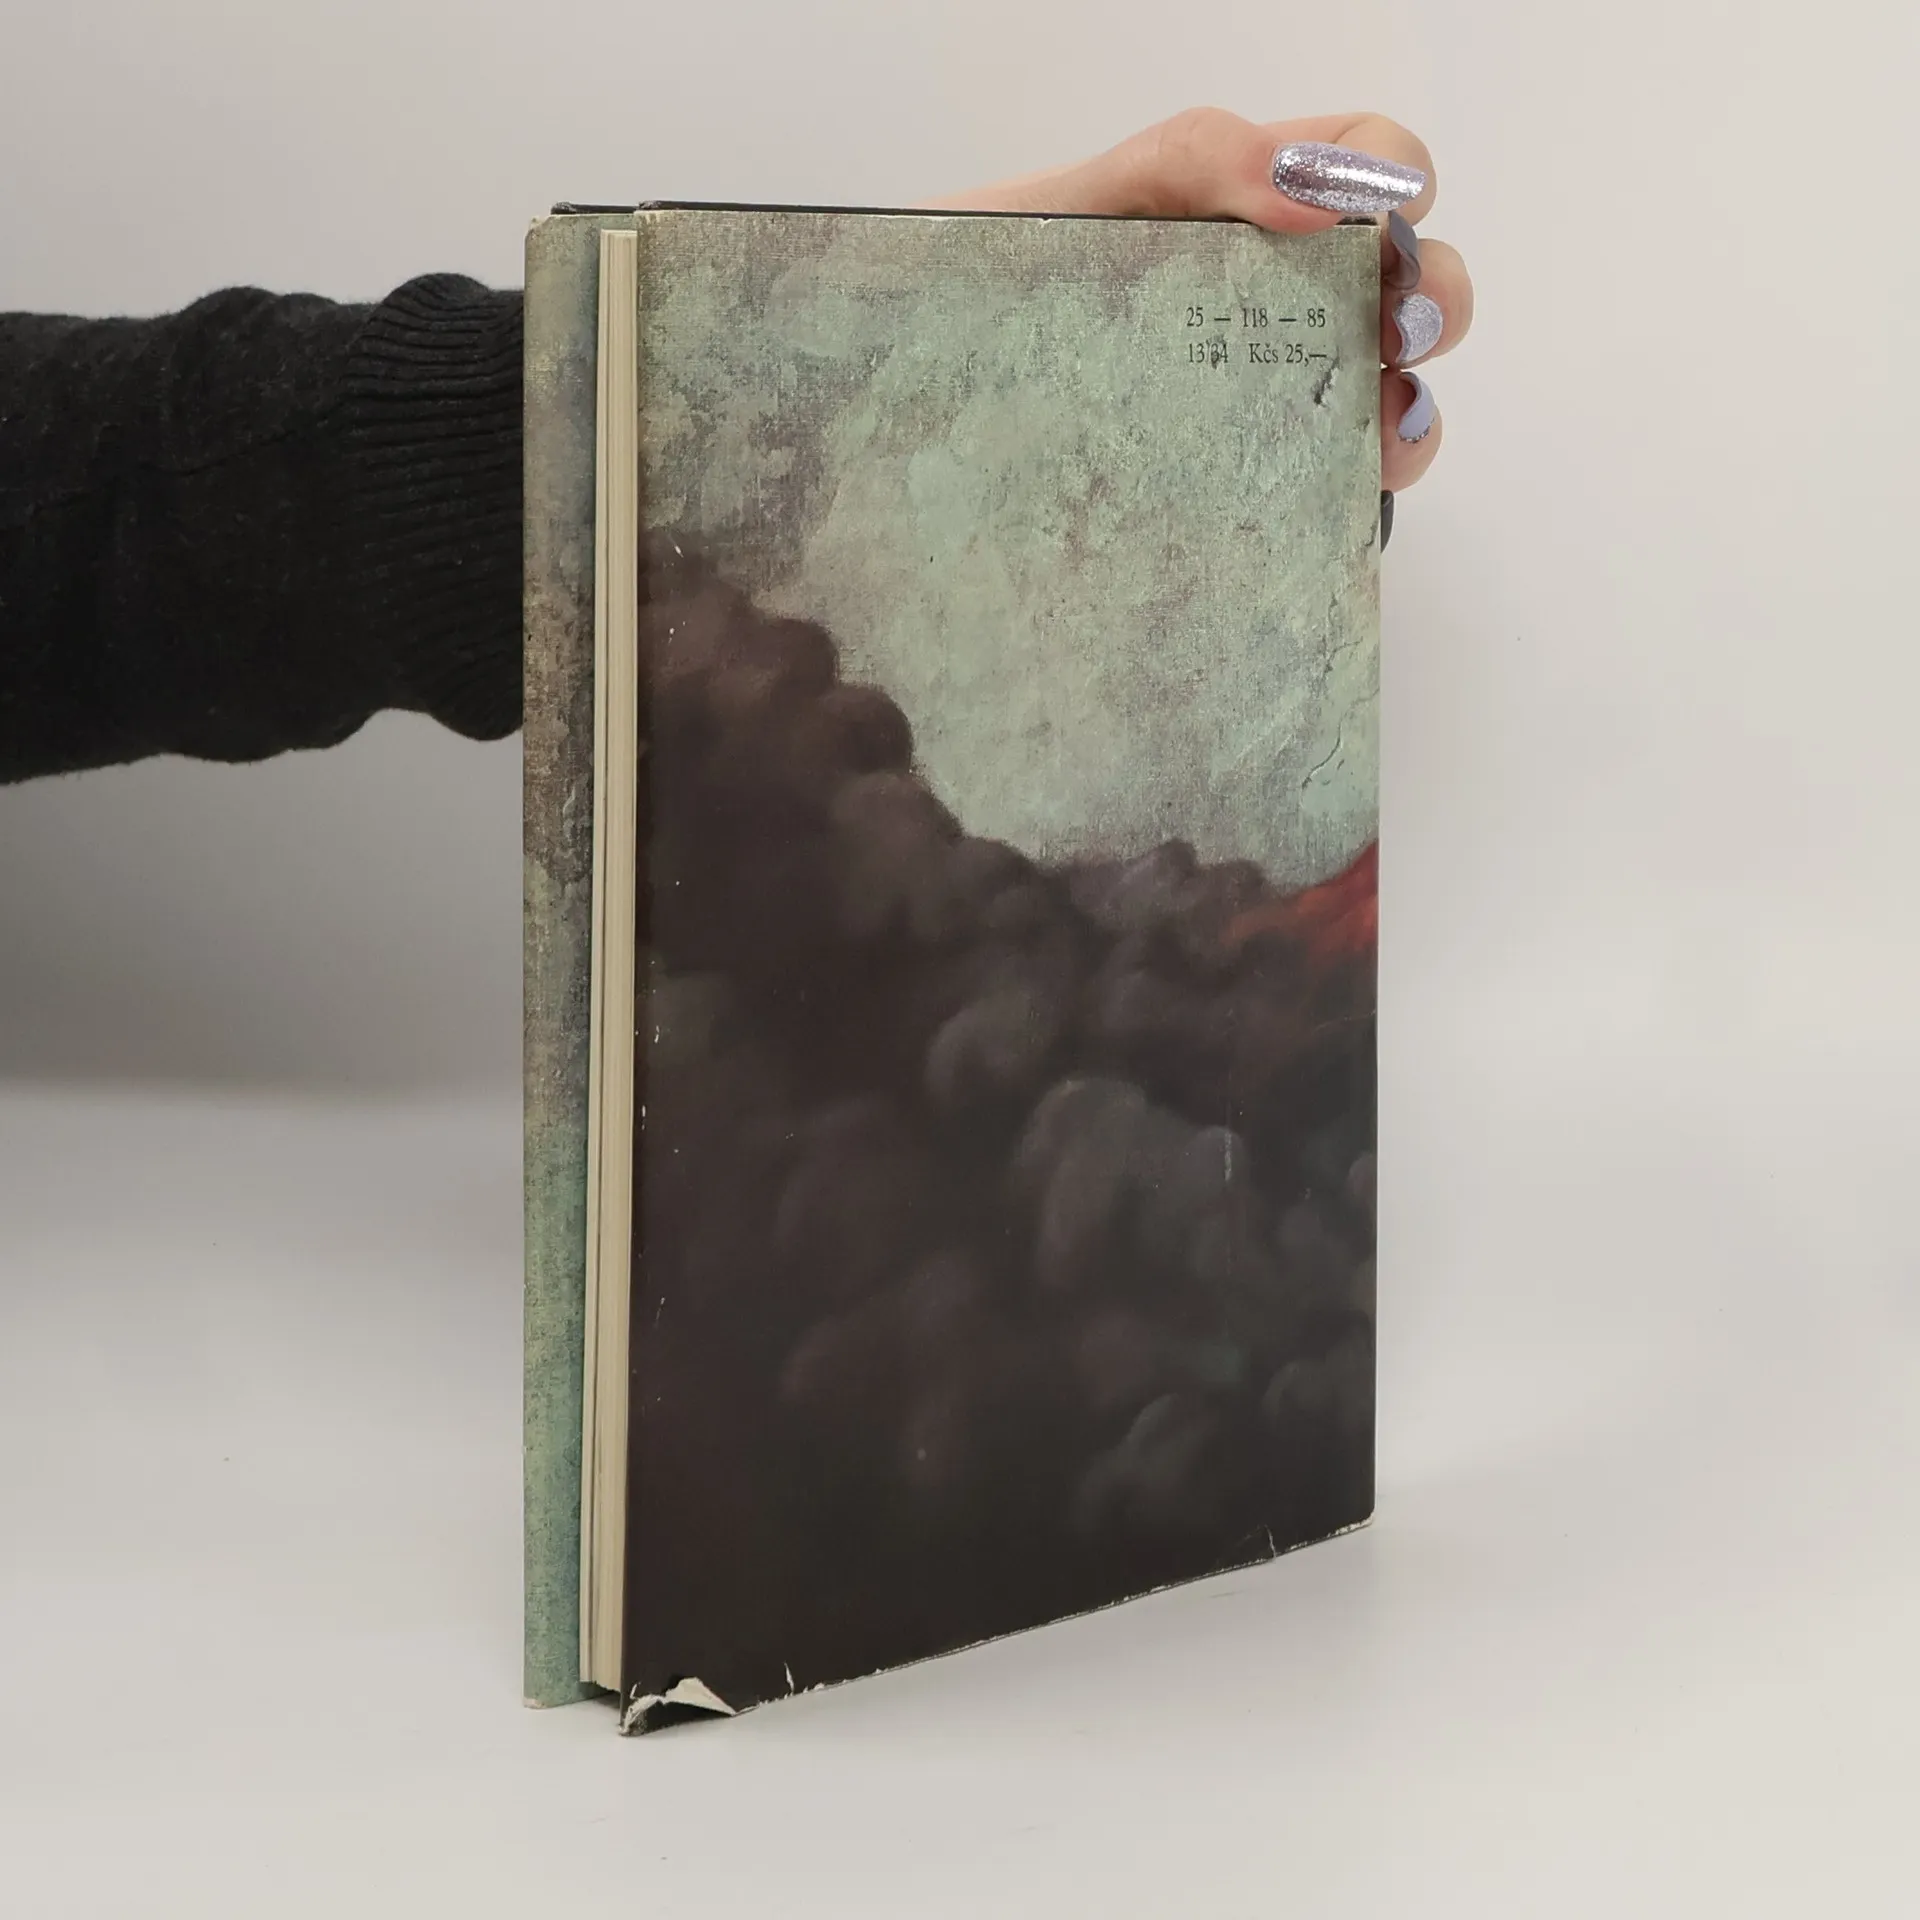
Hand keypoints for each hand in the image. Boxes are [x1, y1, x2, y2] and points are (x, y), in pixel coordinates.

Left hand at [929, 108, 1470, 500]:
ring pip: (1392, 404)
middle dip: (1429, 300)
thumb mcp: (1069, 208)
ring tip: (1376, 430)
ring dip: (1408, 413)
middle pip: (1410, 288)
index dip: (1396, 180)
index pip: (1366, 164)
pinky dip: (1354, 502)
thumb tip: (1306, 188)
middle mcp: (1274, 310)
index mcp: (1244, 213)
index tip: (1369, 222)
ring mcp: (1263, 410)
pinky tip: (1328, 498)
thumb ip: (1186, 164)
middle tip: (1390, 330)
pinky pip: (1326, 505)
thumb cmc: (974, 299)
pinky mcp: (1239, 500)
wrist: (894, 415)